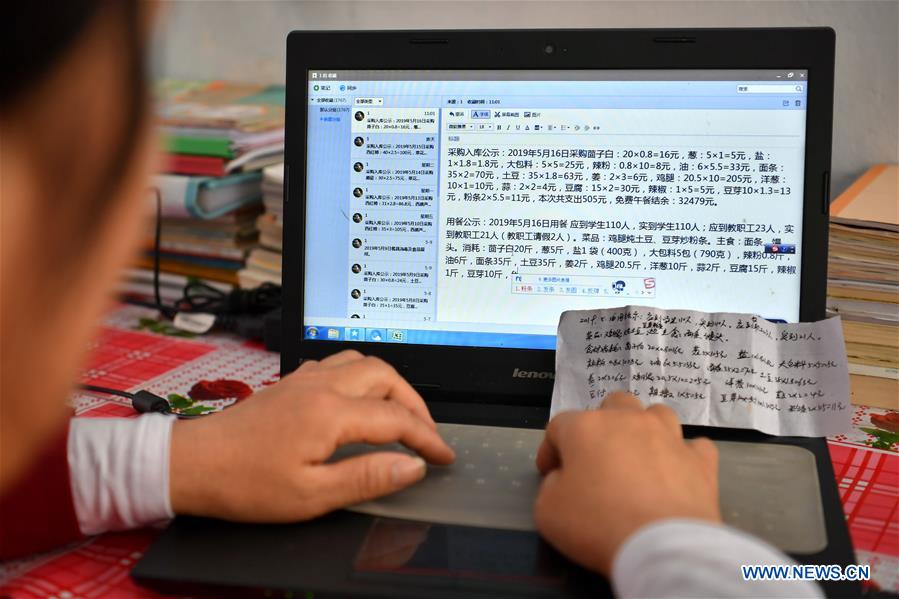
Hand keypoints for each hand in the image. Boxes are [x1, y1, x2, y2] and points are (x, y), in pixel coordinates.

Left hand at [169, 350, 454, 520]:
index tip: (443, 457)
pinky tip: (359, 397)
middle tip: (426, 434)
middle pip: (387, 377)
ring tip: (400, 412)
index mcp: (331, 412)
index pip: (396, 418)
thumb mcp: (311, 495)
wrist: (192, 464)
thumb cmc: (245, 483)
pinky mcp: (291, 382)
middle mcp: (322, 386)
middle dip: (415, 403)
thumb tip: (411, 466)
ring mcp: (304, 379)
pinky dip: (363, 375)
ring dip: (391, 384)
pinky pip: (338, 363)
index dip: (427, 438)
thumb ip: (367, 477)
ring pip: (363, 362)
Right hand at [534, 392, 719, 575]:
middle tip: (597, 456)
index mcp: (586, 428)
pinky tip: (678, 469)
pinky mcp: (700, 459)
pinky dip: (684, 455)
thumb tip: (564, 479)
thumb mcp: (547, 511)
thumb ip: (550, 486)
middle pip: (612, 404)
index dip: (551, 449)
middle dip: (602, 424)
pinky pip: (694, 446)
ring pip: (656, 414)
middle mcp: (628, 421)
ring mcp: (669, 436)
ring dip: (645, 429)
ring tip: (639, 454)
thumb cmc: (598, 524)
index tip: (550, 472)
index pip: (559, 426)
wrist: (662, 545)